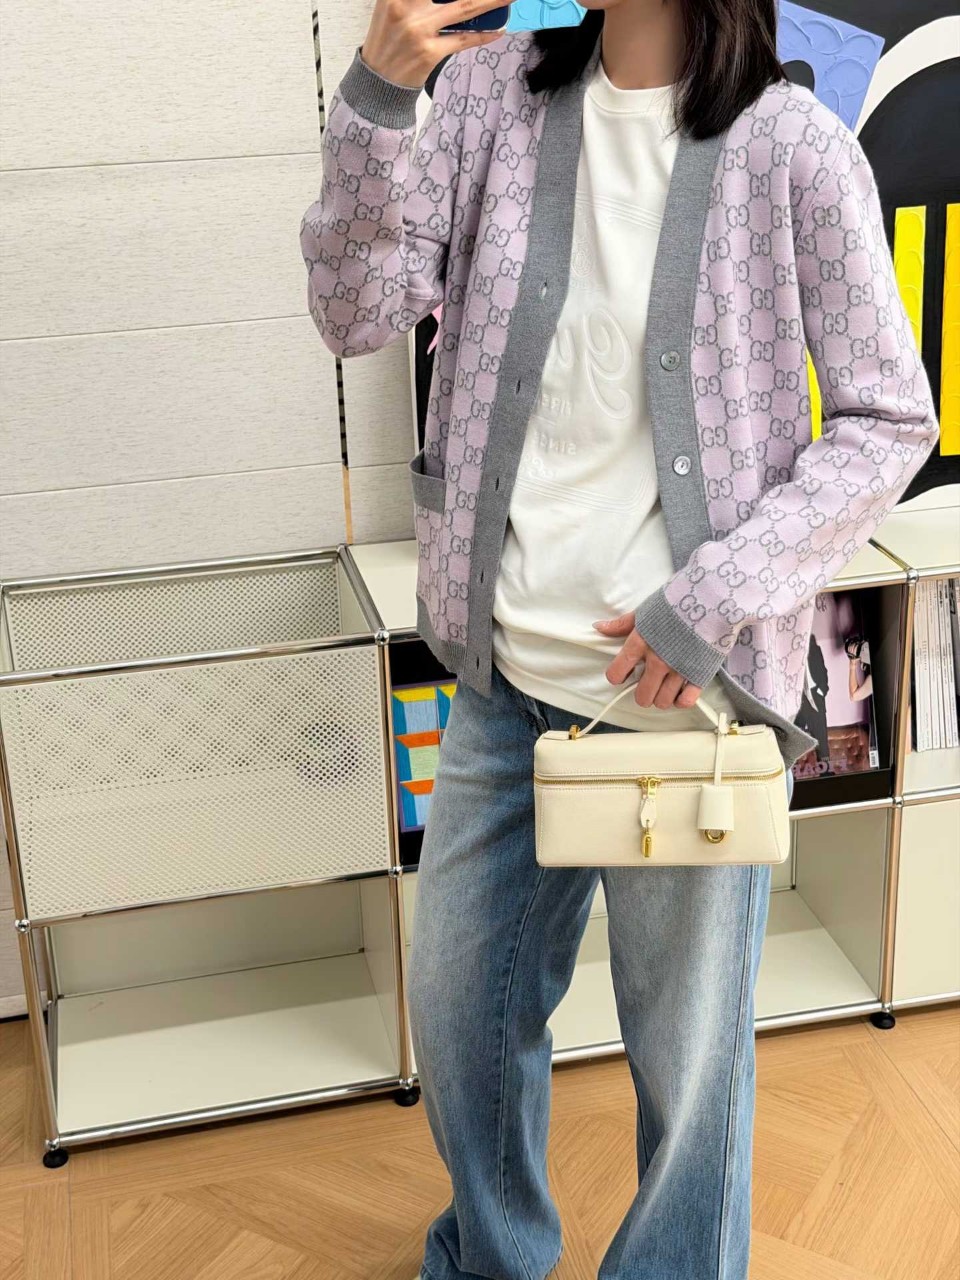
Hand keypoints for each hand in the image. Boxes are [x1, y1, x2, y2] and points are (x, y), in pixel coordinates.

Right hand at [361, 0, 514, 89]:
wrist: (377, 79)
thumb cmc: (388, 39)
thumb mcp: (392, 7)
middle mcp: (407, 8)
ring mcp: (420, 31)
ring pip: (464, 8)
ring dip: (492, 1)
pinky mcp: (430, 53)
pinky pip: (463, 41)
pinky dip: (483, 36)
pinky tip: (498, 31)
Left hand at [593, 611, 702, 709]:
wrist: (711, 599)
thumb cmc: (676, 602)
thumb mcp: (645, 610)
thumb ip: (622, 624)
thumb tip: (599, 627)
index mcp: (640, 644)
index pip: (617, 673)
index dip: (617, 676)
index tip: (623, 673)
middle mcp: (657, 661)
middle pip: (641, 696)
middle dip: (641, 693)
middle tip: (646, 684)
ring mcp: (679, 670)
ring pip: (662, 702)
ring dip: (661, 697)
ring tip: (664, 687)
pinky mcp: (699, 674)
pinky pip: (686, 701)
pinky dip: (681, 700)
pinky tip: (679, 693)